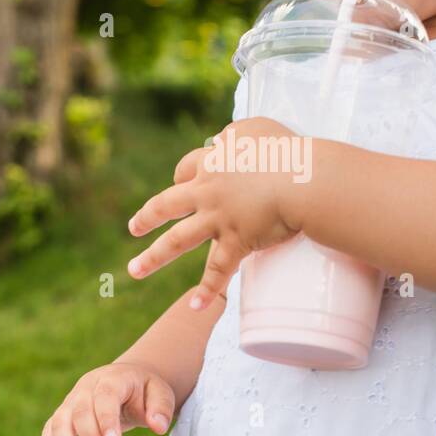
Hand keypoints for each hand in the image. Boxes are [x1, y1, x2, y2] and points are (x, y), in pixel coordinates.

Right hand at [39, 362, 175, 435]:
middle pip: (81, 412)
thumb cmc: (144, 390)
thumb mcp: (161, 393)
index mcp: (111, 378)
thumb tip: (158, 427)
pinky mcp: (63, 415)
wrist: (126, 380)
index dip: (107, 418)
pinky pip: (49, 431)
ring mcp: (71, 401)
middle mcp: (86, 388)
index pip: (105, 396)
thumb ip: (161, 408)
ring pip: (60, 423)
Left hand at [126, 115, 303, 308]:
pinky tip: (195, 307)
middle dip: (147, 217)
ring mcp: (218, 219)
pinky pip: (217, 271)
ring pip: (177, 241)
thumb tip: (223, 141)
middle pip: (166, 205)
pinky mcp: (236, 242)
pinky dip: (207, 291)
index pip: (186, 169)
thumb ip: (235, 133)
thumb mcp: (255, 128)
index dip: (182, 176)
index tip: (181, 181)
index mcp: (212, 164)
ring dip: (153, 257)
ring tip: (134, 270)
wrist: (302, 179)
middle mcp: (207, 192)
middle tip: (133, 228)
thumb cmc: (285, 151)